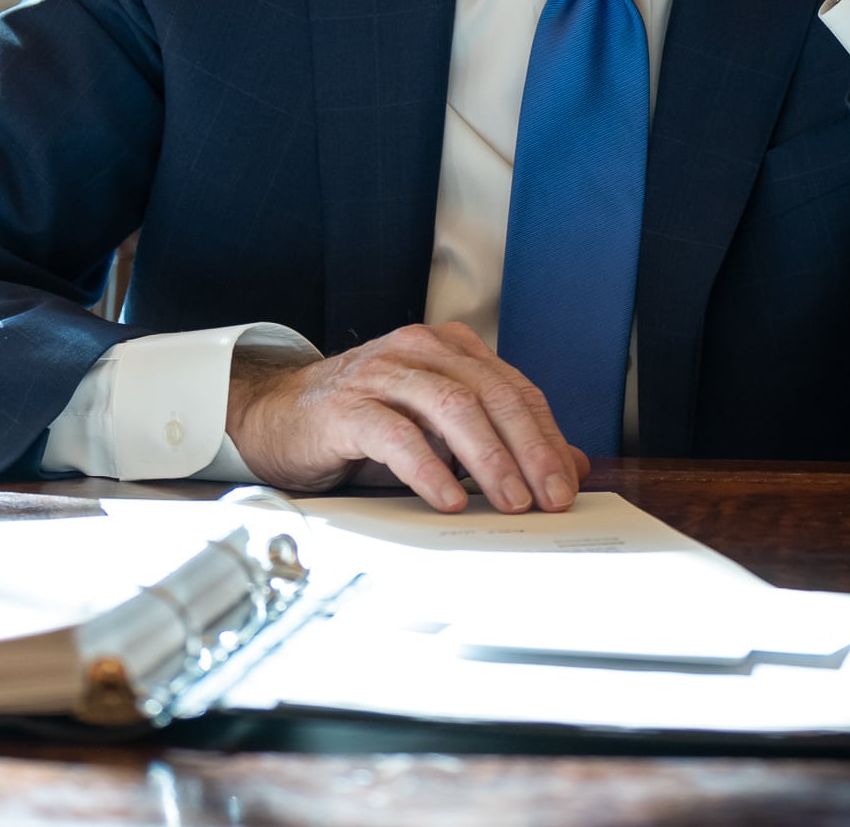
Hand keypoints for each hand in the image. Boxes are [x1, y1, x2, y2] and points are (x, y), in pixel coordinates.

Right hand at [223, 321, 589, 511]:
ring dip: (488, 458)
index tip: (566, 481)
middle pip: (492, 395)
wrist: (279, 415)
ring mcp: (383, 373)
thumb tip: (569, 467)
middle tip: (550, 497)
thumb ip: (501, 441)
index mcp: (451, 349)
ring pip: (452, 407)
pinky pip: (397, 435)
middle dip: (529, 449)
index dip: (546, 436)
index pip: (515, 388)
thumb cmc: (366, 421)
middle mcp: (421, 351)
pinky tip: (448, 498)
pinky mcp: (347, 407)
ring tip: (510, 500)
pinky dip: (428, 468)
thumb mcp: (439, 429)